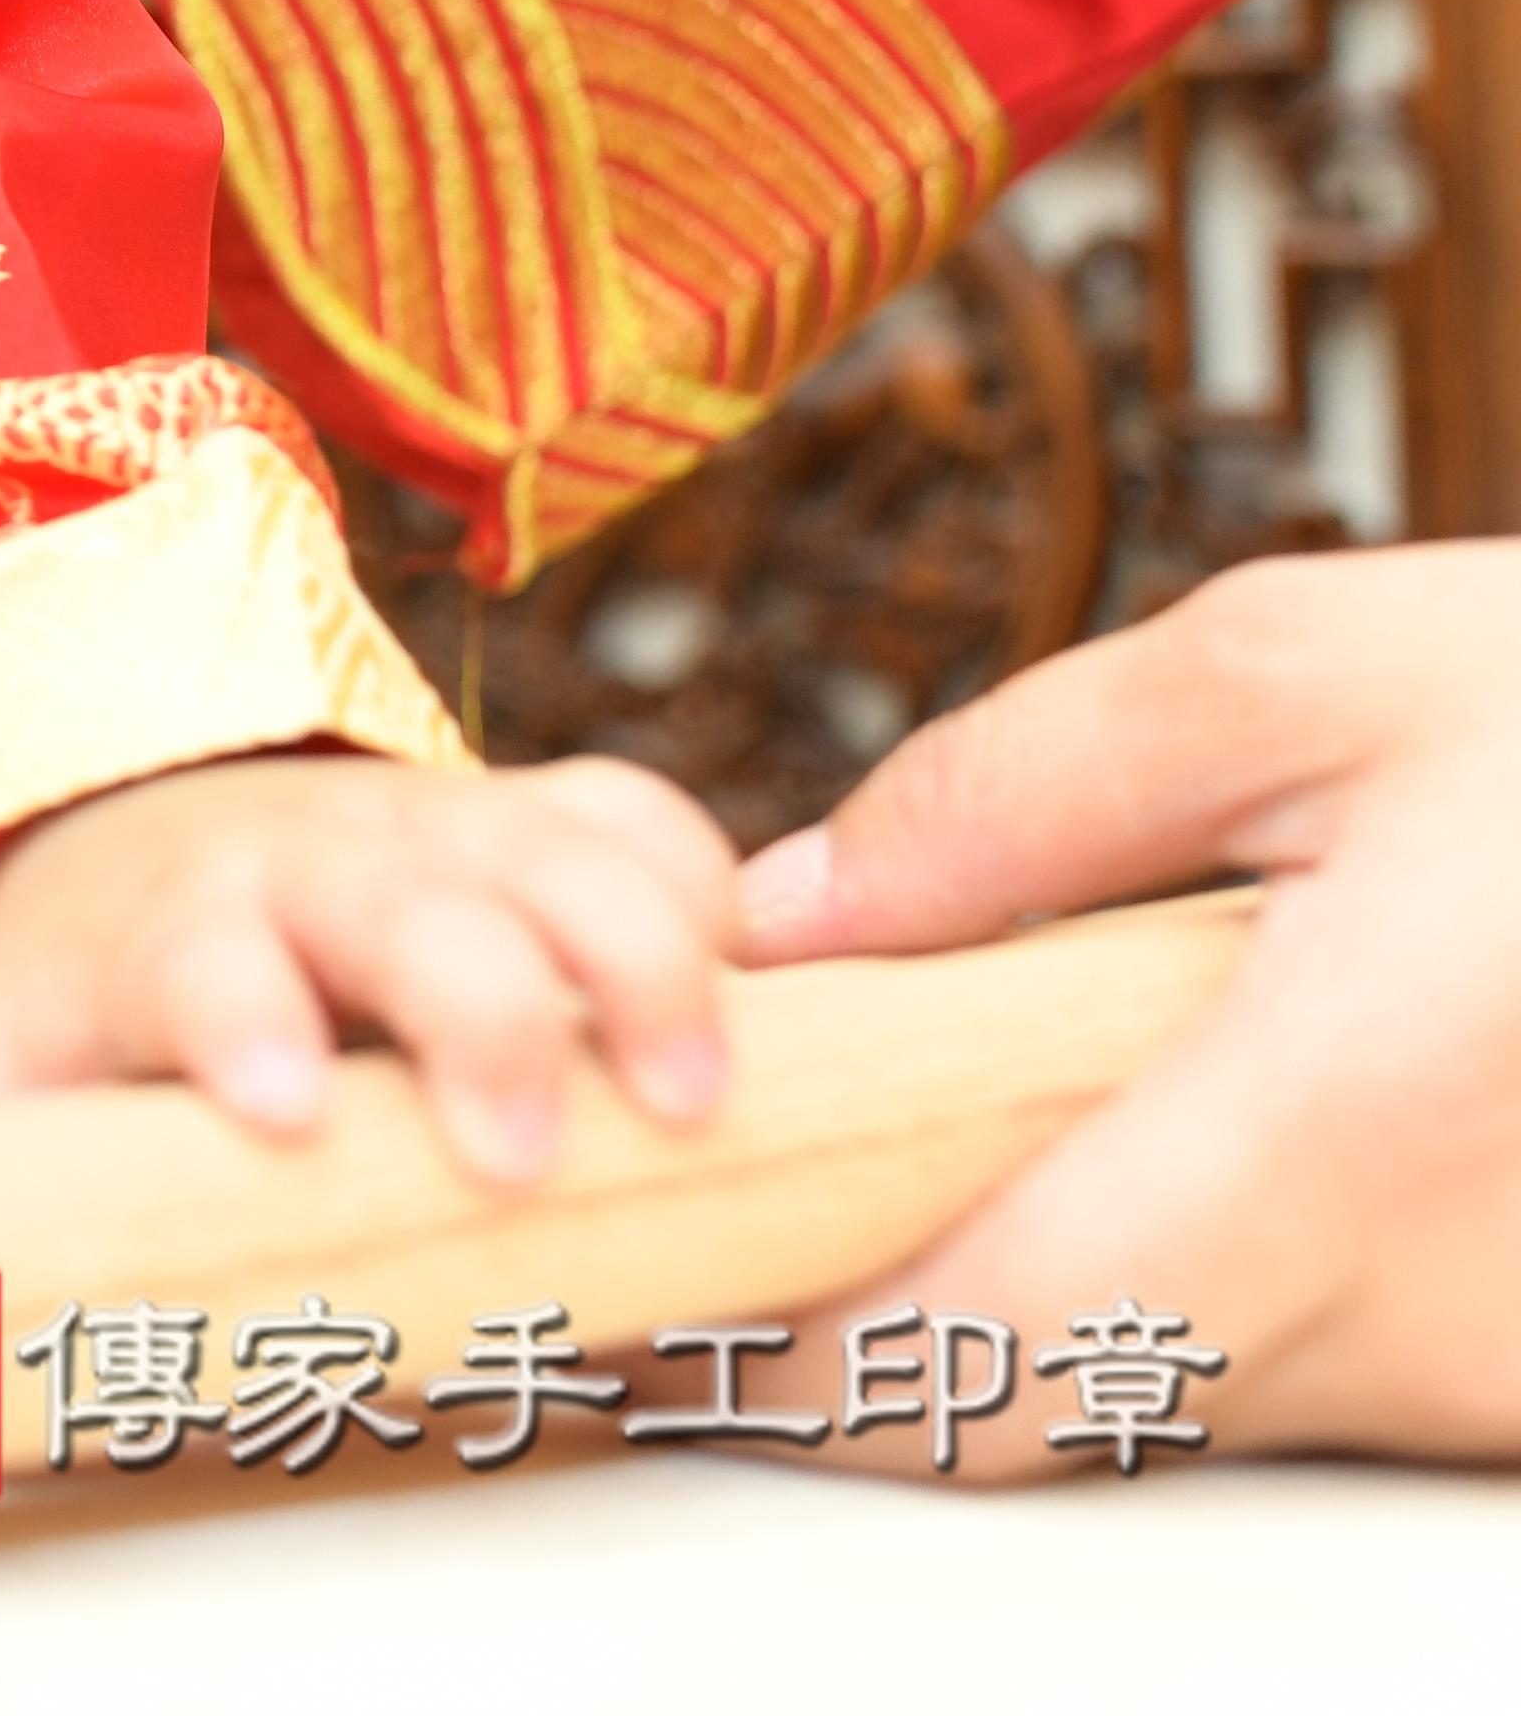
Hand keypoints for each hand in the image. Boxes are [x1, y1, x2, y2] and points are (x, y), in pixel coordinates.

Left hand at [0, 748, 736, 1183]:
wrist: (132, 832)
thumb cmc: (89, 1016)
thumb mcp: (1, 1099)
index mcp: (170, 928)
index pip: (198, 959)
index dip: (234, 1017)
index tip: (274, 1106)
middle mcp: (311, 859)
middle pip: (403, 902)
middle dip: (472, 1010)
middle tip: (516, 1155)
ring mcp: (439, 825)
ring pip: (557, 852)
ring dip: (639, 962)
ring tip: (695, 1103)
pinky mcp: (539, 817)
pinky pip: (639, 820)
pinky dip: (707, 897)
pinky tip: (768, 1009)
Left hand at [735, 543, 1520, 1461]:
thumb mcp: (1305, 669)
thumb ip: (1016, 793)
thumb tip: (795, 916)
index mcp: (1346, 1114)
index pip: (990, 1341)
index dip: (786, 1354)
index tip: (637, 1286)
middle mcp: (1433, 1296)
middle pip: (1063, 1401)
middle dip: (873, 1334)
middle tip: (742, 1199)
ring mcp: (1502, 1366)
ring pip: (1182, 1402)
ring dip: (1036, 1303)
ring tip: (925, 1135)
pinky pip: (1316, 1374)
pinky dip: (1193, 1286)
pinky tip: (1139, 1141)